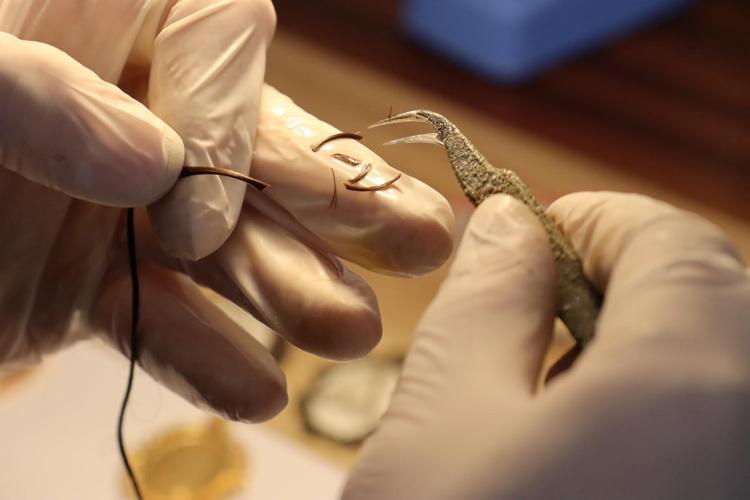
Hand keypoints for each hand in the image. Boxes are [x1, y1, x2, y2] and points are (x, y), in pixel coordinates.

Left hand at [0, 0, 453, 421]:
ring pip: (220, 245)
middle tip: (420, 245)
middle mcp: (124, 106)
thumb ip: (28, 91)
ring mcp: (114, 202)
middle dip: (333, 203)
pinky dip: (200, 356)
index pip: (217, 30)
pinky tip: (256, 389)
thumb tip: (146, 157)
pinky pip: (157, 316)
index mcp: (96, 16)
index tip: (216, 190)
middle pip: (251, 146)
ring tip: (354, 333)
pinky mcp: (89, 283)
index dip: (236, 104)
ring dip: (287, 291)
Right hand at [345, 192, 749, 498]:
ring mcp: (741, 473)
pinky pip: (713, 436)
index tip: (529, 239)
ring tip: (546, 391)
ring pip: (717, 373)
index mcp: (688, 380)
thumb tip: (511, 225)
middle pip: (711, 302)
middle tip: (528, 315)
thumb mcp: (443, 416)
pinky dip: (658, 415)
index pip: (673, 244)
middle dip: (615, 287)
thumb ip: (486, 299)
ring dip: (635, 354)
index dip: (597, 222)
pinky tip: (587, 452)